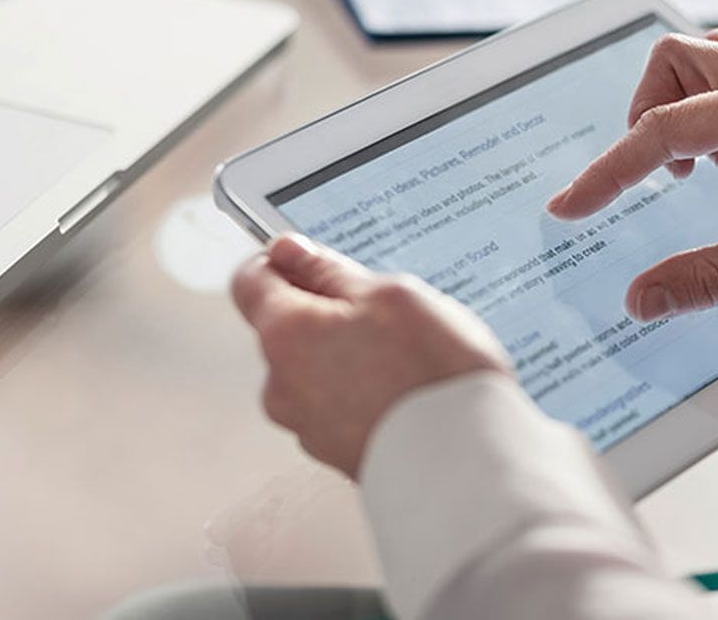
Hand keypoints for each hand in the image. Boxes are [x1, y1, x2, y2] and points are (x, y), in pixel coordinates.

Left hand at [231, 235, 511, 477]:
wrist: (466, 464)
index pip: (251, 280)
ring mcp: (308, 428)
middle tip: (389, 313)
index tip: (315, 256)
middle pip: (291, 329)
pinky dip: (369, 393)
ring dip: (353, 356)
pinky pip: (344, 406)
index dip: (282, 259)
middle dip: (331, 313)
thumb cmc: (431, 375)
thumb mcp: (392, 296)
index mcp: (285, 335)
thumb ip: (332, 272)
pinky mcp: (338, 455)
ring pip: (320, 370)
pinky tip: (412, 391)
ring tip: (412, 359)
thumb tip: (290, 252)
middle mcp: (282, 385)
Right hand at [546, 30, 717, 321]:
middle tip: (644, 175)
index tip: (571, 206)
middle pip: (673, 61)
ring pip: (704, 62)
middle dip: (642, 114)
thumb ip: (707, 275)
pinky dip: (711, 113)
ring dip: (677, 107)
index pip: (662, 128)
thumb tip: (643, 298)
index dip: (608, 171)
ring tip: (688, 170)